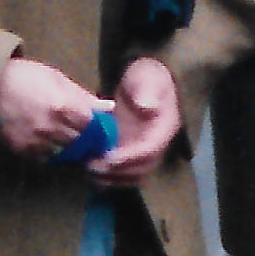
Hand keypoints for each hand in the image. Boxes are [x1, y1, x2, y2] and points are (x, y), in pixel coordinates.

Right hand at [0, 53, 105, 158]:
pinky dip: (53, 154)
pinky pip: (46, 159)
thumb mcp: (58, 79)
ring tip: (71, 141)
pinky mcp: (23, 149)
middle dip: (87, 141)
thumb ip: (84, 97)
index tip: (99, 128)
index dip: (98, 128)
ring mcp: (36, 141)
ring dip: (71, 150)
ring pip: (65, 154)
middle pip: (80, 144)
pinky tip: (52, 144)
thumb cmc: (28, 77)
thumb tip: (109, 108)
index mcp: (63, 107)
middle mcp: (51, 128)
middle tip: (89, 139)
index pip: (92, 127)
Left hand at [89, 52, 183, 182]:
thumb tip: (147, 107)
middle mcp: (157, 144)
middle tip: (92, 166)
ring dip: (113, 178)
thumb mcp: (147, 78)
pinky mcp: (132, 152)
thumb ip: (146, 91)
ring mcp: (144, 150)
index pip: (150, 149)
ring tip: (89, 170)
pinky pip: (124, 172)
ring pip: (133, 175)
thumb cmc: (146, 77)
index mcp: (165, 127)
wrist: (145, 81)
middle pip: (142, 168)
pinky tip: (91, 172)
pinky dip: (110, 176)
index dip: (130, 157)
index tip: (109, 158)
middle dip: (118, 171)